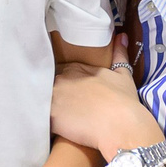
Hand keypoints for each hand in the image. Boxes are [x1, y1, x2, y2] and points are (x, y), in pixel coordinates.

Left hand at [51, 34, 159, 157]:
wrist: (120, 125)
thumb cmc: (124, 101)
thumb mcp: (124, 75)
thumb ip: (119, 55)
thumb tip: (121, 36)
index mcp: (76, 69)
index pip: (63, 74)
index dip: (67, 86)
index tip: (74, 96)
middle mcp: (61, 79)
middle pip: (50, 87)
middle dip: (56, 96)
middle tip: (67, 111)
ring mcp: (53, 97)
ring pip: (42, 102)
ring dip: (46, 109)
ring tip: (58, 121)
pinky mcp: (50, 116)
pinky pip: (41, 120)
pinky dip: (45, 124)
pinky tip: (54, 130)